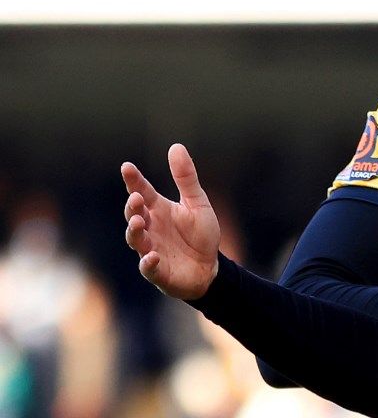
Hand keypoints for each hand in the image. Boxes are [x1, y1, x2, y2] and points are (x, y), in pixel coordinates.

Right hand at [122, 144, 220, 299]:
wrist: (210, 268)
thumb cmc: (200, 235)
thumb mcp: (198, 204)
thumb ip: (186, 178)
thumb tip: (176, 146)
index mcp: (158, 209)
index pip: (141, 191)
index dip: (133, 180)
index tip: (127, 167)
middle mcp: (150, 227)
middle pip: (133, 214)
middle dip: (133, 206)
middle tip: (137, 199)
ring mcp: (151, 248)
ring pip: (135, 239)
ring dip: (134, 231)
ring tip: (137, 222)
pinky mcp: (158, 270)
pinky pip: (148, 267)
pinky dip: (148, 262)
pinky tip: (152, 256)